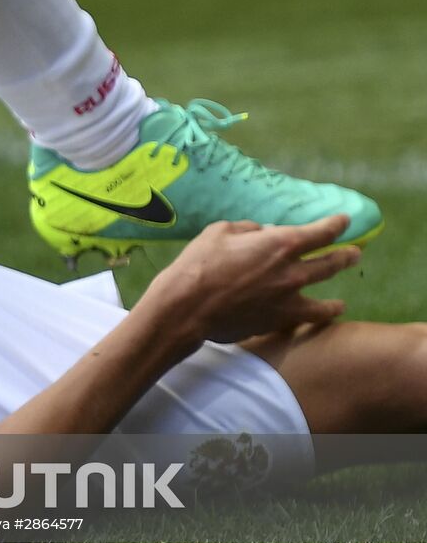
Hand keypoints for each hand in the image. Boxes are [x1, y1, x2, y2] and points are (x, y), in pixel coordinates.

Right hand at [139, 214, 361, 344]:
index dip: (336, 224)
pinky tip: (312, 322)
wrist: (188, 307)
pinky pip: (304, 320)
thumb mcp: (219, 232)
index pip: (321, 232)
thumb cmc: (199, 264)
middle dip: (345, 256)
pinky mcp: (277, 322)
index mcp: (281, 244)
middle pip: (330, 264)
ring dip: (335, 300)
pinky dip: (311, 320)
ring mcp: (288, 301)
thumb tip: (260, 234)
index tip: (344, 220)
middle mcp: (293, 272)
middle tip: (354, 254)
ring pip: (324, 301)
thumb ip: (247, 231)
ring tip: (341, 303)